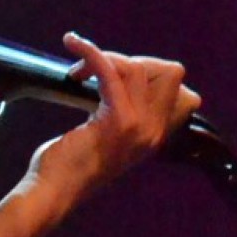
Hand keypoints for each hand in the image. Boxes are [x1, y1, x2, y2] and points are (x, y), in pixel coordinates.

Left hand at [27, 31, 201, 206]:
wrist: (53, 193)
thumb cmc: (68, 167)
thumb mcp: (106, 140)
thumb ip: (122, 117)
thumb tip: (117, 83)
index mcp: (154, 135)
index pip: (184, 92)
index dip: (154, 73)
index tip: (119, 75)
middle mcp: (154, 131)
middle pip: (169, 72)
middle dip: (131, 60)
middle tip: (95, 71)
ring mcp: (139, 126)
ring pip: (139, 67)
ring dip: (106, 57)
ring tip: (78, 70)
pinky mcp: (117, 120)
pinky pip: (110, 70)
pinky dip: (91, 51)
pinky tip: (73, 43)